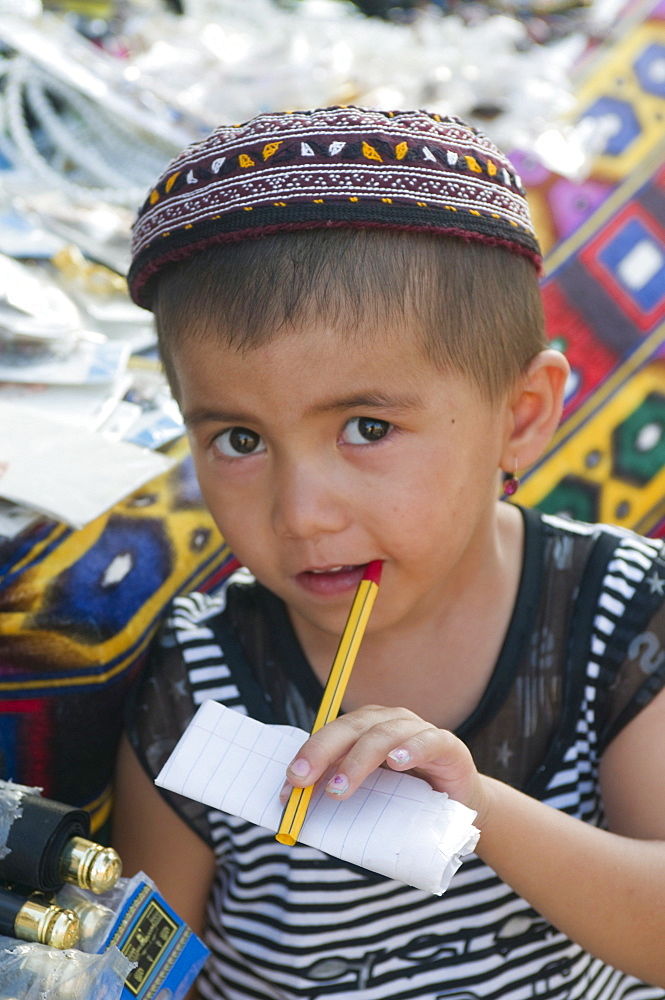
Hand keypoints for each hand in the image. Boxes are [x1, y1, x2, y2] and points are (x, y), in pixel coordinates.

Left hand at [283, 705, 490, 819]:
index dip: (307, 757)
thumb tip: (296, 811)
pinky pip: (429, 741)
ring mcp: (418, 731)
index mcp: (366, 730)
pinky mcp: (448, 746)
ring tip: (339, 788)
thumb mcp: (369, 798)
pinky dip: (411, 749)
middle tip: (302, 781)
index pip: (330, 736)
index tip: (287, 787)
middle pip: (350, 729)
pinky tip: (397, 762)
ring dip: (358, 760)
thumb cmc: (407, 801)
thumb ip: (340, 795)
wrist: (458, 810)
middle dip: (322, 753)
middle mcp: (389, 722)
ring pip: (383, 734)